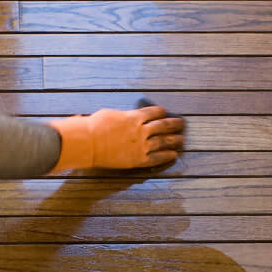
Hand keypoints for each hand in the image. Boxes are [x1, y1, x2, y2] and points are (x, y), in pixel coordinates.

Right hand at [48, 103, 184, 172]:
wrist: (89, 143)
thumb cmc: (94, 126)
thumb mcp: (108, 114)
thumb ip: (120, 116)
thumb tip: (119, 116)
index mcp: (134, 116)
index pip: (153, 112)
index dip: (161, 112)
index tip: (165, 112)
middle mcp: (141, 130)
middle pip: (163, 125)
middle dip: (174, 124)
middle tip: (181, 123)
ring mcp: (141, 145)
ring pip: (164, 141)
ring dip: (175, 139)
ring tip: (182, 139)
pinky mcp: (139, 159)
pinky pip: (157, 157)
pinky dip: (167, 155)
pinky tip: (174, 155)